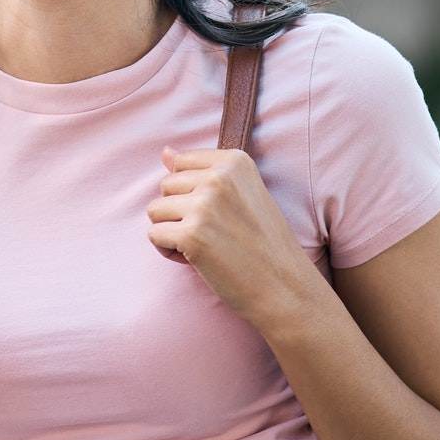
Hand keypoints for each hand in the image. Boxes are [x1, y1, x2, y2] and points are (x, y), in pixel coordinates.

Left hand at [144, 146, 318, 329]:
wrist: (284, 286)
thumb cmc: (263, 243)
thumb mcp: (241, 194)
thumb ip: (202, 171)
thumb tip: (164, 152)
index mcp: (235, 161)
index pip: (180, 163)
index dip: (190, 192)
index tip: (218, 212)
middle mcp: (219, 178)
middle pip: (166, 186)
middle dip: (179, 211)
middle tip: (213, 233)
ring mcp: (204, 205)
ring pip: (155, 210)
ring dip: (172, 231)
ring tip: (205, 246)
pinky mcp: (192, 235)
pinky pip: (154, 235)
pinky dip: (169, 251)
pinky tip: (197, 260)